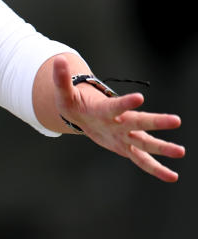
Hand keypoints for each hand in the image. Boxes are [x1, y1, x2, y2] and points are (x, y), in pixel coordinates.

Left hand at [54, 57, 184, 181]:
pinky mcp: (127, 147)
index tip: (139, 97)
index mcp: (105, 109)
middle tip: (176, 120)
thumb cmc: (76, 102)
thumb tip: (58, 60)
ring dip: (162, 148)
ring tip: (180, 152)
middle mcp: (120, 122)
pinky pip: (142, 161)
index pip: (115, 105)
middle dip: (156, 122)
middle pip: (138, 122)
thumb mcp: (64, 92)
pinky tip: (172, 177)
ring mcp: (126, 135)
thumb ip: (62, 78)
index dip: (125, 102)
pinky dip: (156, 169)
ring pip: (145, 143)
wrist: (84, 114)